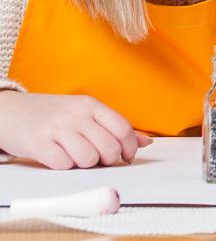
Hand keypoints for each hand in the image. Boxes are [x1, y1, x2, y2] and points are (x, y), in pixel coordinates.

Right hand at [0, 92, 151, 169]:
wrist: (9, 112)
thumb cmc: (51, 114)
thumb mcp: (84, 112)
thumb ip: (114, 126)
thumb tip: (146, 143)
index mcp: (91, 105)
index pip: (123, 129)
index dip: (129, 148)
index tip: (126, 157)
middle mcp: (75, 115)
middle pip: (109, 147)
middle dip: (108, 160)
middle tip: (99, 159)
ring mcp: (56, 128)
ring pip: (89, 158)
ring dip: (86, 164)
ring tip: (76, 157)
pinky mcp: (39, 144)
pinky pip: (64, 165)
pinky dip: (65, 166)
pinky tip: (59, 158)